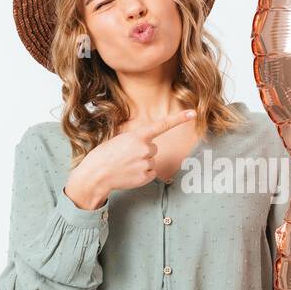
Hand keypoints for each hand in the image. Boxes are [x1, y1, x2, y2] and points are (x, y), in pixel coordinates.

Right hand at [64, 107, 196, 209]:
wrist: (96, 174)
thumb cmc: (106, 155)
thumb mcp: (120, 140)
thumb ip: (137, 140)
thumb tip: (149, 147)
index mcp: (138, 136)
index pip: (162, 125)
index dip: (178, 119)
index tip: (193, 113)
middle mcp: (144, 148)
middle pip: (154, 148)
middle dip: (143, 152)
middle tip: (127, 156)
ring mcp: (146, 163)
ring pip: (152, 161)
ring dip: (141, 163)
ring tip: (126, 165)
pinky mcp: (146, 176)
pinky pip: (151, 173)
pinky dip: (142, 174)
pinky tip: (130, 173)